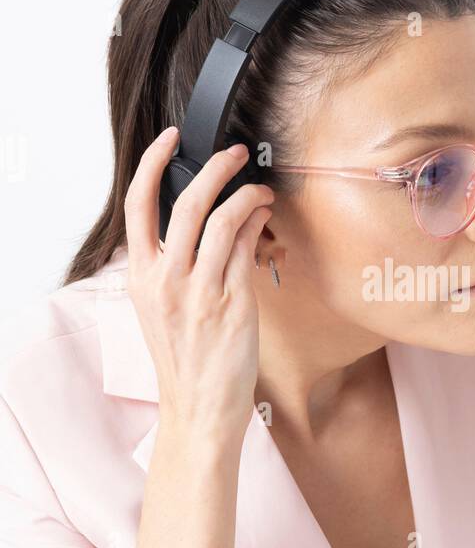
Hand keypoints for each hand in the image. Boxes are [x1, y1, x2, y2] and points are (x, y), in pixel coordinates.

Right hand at [124, 127, 275, 438]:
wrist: (199, 408)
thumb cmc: (186, 359)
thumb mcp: (161, 307)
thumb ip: (174, 264)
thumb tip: (207, 218)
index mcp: (141, 277)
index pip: (136, 205)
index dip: (152, 163)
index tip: (171, 139)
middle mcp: (165, 279)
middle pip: (186, 202)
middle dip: (215, 168)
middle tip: (235, 154)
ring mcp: (199, 291)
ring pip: (221, 219)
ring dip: (246, 193)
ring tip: (260, 189)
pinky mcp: (232, 303)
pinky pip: (245, 247)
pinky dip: (257, 222)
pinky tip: (265, 217)